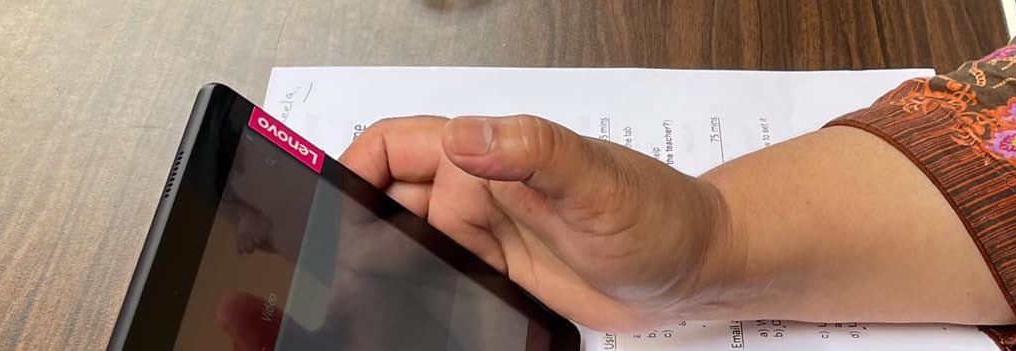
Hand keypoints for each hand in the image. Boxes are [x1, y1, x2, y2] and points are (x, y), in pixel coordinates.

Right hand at [339, 115, 739, 331]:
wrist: (696, 270)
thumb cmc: (660, 215)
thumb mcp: (598, 183)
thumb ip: (535, 153)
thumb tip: (468, 137)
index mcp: (492, 156)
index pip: (397, 148)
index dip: (350, 171)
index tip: (319, 209)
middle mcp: (481, 192)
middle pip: (389, 206)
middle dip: (352, 235)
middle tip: (325, 280)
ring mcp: (488, 236)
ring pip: (409, 250)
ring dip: (379, 273)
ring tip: (353, 309)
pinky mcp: (500, 276)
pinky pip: (441, 284)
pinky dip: (416, 299)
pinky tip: (402, 320)